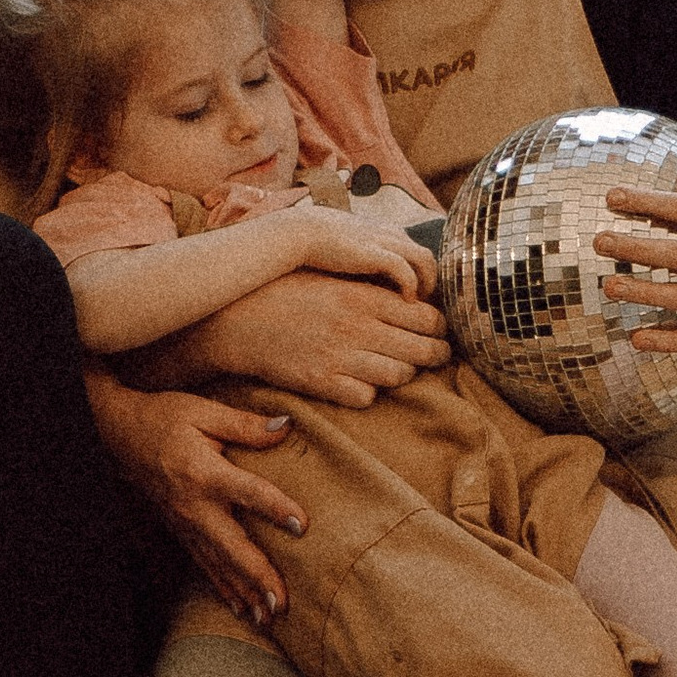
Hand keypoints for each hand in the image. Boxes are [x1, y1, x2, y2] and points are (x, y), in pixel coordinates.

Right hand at [85, 369, 303, 624]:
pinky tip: (242, 609)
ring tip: (268, 619)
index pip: (248, 493)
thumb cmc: (164, 419)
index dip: (276, 508)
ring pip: (218, 565)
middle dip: (257, 577)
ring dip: (244, 593)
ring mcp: (185, 523)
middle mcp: (194, 505)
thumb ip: (245, 425)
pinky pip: (204, 565)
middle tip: (282, 603)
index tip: (303, 526)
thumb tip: (287, 427)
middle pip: (231, 546)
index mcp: (204, 472)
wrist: (118, 435)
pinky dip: (224, 589)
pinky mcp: (180, 531)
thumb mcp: (203, 411)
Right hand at [170, 266, 448, 409]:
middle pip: (424, 349)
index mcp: (363, 296)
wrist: (238, 318)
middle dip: (435, 353)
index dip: (438, 326)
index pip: (427, 316)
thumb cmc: (286, 292)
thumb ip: (371, 288)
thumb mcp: (332, 279)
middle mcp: (358, 327)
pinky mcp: (323, 383)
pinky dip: (369, 392)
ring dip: (403, 373)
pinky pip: (367, 397)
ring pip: (401, 376)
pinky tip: (361, 380)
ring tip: (397, 367)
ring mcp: (341, 357)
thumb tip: (412, 296)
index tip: (435, 329)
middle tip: (435, 354)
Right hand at [301, 211, 434, 294]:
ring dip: (427, 283)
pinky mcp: (374, 252)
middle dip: (431, 282)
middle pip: (428, 257)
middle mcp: (390, 234)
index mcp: (385, 232)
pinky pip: (405, 268)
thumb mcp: (351, 250)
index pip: (418, 254)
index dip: (423, 277)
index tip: (420, 300)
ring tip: (420, 306)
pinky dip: (410, 284)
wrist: (297, 232)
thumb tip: (374, 286)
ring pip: (425, 260)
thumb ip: (366, 261)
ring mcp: (384, 241)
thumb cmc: (318, 246)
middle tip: (427, 308)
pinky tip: (406, 301)